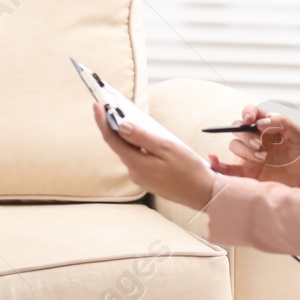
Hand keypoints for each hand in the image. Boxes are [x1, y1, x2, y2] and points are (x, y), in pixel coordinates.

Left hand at [91, 102, 214, 210]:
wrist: (203, 194)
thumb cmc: (189, 170)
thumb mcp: (167, 148)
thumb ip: (143, 137)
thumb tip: (122, 125)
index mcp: (137, 164)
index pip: (112, 140)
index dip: (102, 121)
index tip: (96, 105)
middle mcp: (135, 173)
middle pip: (119, 145)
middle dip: (113, 126)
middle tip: (110, 107)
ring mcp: (141, 178)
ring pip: (129, 152)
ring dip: (127, 137)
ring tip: (127, 118)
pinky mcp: (148, 179)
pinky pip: (137, 159)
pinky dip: (137, 146)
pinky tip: (143, 137)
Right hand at [208, 104, 299, 188]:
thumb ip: (284, 123)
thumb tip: (263, 121)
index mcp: (266, 126)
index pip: (250, 114)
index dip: (247, 113)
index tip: (250, 119)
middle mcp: (255, 138)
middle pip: (238, 128)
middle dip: (246, 135)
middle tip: (260, 145)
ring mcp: (250, 156)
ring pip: (234, 145)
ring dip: (245, 150)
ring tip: (263, 158)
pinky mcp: (247, 174)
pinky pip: (226, 169)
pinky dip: (217, 165)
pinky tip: (214, 161)